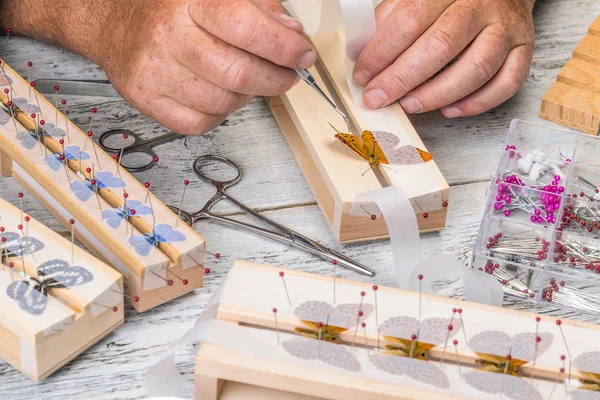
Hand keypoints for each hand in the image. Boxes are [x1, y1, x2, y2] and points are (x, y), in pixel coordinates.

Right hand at [98, 0, 315, 133]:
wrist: (112, 23)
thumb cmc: (167, 8)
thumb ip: (257, 8)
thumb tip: (291, 33)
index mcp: (189, 1)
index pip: (246, 28)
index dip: (284, 46)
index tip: (302, 55)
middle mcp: (168, 36)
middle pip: (239, 73)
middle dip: (276, 79)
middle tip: (287, 74)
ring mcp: (154, 72)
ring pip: (224, 103)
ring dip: (247, 95)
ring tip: (246, 79)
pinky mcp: (147, 101)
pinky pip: (201, 123)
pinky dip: (220, 113)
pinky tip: (219, 93)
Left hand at [352, 0, 534, 117]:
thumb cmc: (451, 0)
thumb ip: (389, 22)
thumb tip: (361, 54)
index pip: (410, 21)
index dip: (382, 52)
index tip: (362, 76)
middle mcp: (481, 6)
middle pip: (441, 46)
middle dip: (402, 78)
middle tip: (378, 98)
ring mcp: (506, 30)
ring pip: (476, 68)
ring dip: (437, 94)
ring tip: (409, 105)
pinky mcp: (524, 51)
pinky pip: (507, 83)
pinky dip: (477, 103)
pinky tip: (449, 110)